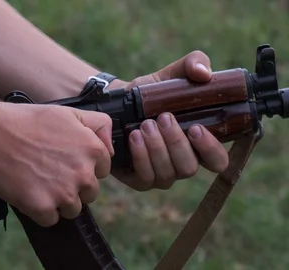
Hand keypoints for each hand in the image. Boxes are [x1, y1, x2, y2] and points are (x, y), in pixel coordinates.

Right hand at [0, 102, 113, 226]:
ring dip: (58, 201)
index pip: (102, 171)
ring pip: (72, 209)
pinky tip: (29, 191)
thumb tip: (110, 149)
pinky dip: (39, 210)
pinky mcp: (42, 208)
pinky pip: (50, 219)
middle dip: (73, 186)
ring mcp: (63, 193)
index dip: (83, 167)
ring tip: (38, 181)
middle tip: (50, 172)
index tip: (65, 160)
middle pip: (89, 193)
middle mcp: (83, 174)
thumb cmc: (28, 121)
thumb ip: (99, 125)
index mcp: (93, 150)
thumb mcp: (69, 113)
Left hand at [111, 51, 228, 190]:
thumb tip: (204, 73)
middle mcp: (183, 163)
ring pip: (168, 173)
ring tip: (145, 124)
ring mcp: (162, 174)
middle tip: (163, 118)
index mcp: (199, 145)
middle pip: (189, 167)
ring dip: (157, 148)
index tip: (196, 129)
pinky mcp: (140, 179)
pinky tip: (134, 137)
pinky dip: (141, 156)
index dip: (211, 149)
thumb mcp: (172, 75)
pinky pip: (146, 177)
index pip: (218, 161)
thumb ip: (193, 64)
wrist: (119, 104)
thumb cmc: (152, 94)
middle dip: (176, 143)